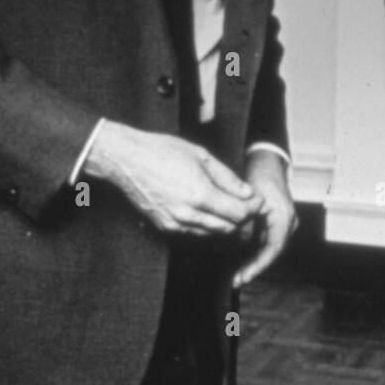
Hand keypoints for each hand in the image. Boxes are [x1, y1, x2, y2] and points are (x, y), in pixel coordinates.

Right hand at [84, 120, 262, 236]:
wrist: (126, 160)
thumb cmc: (162, 151)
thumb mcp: (201, 156)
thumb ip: (227, 178)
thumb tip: (248, 193)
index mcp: (199, 194)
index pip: (238, 213)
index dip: (253, 208)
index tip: (258, 200)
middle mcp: (187, 214)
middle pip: (228, 227)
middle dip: (243, 217)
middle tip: (249, 204)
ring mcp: (174, 223)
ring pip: (212, 233)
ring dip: (226, 223)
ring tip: (232, 206)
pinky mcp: (165, 226)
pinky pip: (195, 232)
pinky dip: (207, 225)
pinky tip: (209, 210)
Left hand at [231, 149, 298, 287]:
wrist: (268, 161)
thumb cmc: (260, 175)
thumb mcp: (250, 198)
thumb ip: (245, 221)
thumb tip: (240, 241)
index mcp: (284, 217)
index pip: (273, 248)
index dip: (258, 265)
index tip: (244, 276)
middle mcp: (288, 222)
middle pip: (272, 251)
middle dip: (255, 267)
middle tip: (237, 280)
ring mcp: (284, 223)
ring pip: (269, 248)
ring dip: (255, 261)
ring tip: (239, 275)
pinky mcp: (277, 223)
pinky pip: (267, 241)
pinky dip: (255, 252)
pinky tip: (243, 262)